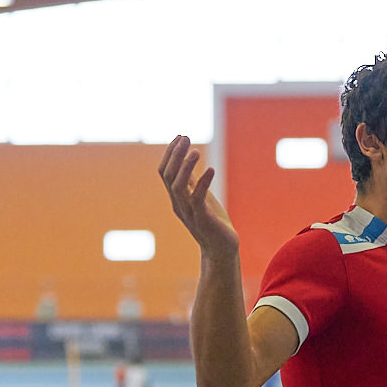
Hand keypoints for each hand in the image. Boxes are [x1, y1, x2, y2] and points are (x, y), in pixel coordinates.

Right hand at [160, 135, 238, 258]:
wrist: (222, 249)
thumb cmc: (212, 222)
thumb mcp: (201, 197)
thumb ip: (193, 181)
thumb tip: (187, 159)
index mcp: (177, 197)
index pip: (164, 172)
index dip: (170, 153)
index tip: (180, 136)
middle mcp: (179, 204)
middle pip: (168, 176)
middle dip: (175, 155)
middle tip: (186, 137)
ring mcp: (189, 212)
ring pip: (178, 187)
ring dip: (186, 167)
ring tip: (196, 151)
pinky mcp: (203, 220)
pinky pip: (197, 200)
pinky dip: (203, 183)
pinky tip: (211, 170)